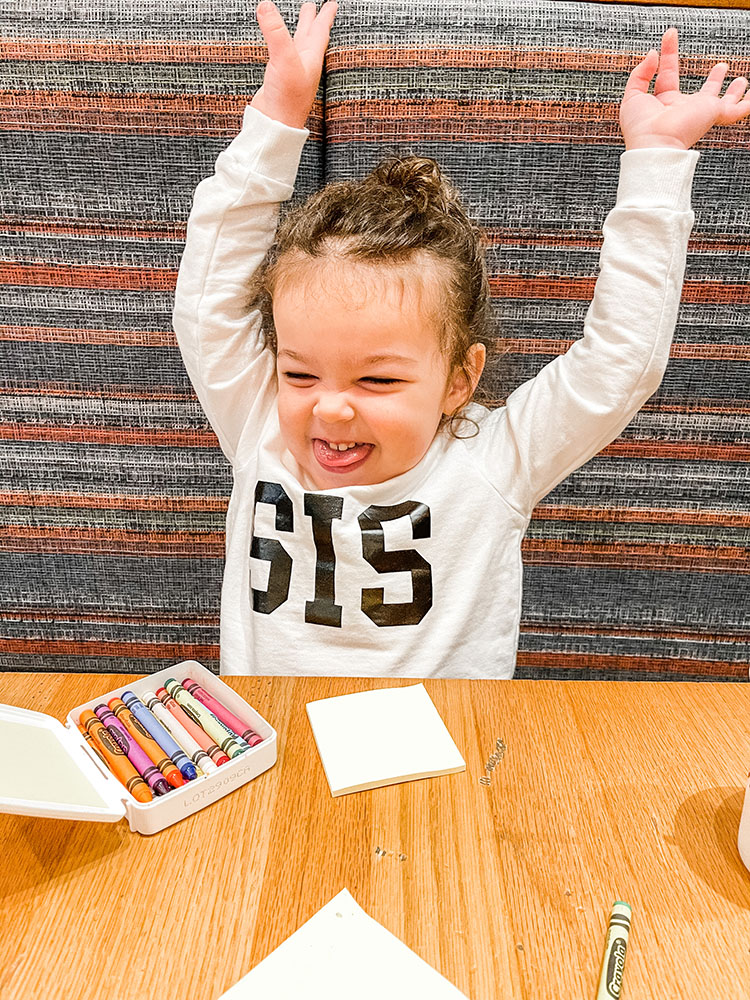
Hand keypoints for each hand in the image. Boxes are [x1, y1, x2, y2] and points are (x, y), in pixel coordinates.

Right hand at [250, 0, 337, 128]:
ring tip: (300, 22)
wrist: (275, 126)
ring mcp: (291, 73)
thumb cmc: (287, 101)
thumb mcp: (283, 59)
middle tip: (313, 8)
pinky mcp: (279, 80)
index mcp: (311, 58)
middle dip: (313, 21)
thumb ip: (275, 32)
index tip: (332, 4)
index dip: (325, 16)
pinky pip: (283, 56)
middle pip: (310, 36)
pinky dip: (282, 46)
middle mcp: (303, 65)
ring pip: (297, 46)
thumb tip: (266, 6)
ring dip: (299, 32)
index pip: (320, 31)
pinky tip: (279, 47)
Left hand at [620, 27, 749, 149]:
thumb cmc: (641, 128)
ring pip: (721, 101)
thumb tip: (653, 54)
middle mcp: (684, 109)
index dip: (669, 53)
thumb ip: (642, 72)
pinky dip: (746, 105)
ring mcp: (700, 112)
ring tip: (741, 82)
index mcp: (663, 104)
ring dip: (731, 92)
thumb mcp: (633, 94)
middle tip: (720, 67)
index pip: (669, 73)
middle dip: (713, 80)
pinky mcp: (713, 113)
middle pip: (703, 92)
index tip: (669, 35)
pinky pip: (736, 111)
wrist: (655, 143)